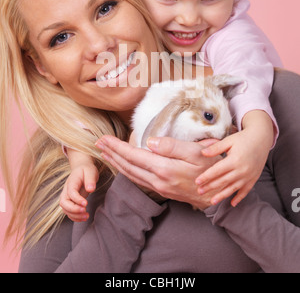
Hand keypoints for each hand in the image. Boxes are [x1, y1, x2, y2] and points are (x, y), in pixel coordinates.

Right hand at [60, 161, 98, 221]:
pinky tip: (84, 218)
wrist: (82, 168)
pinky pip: (69, 212)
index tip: (86, 203)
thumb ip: (90, 180)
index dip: (77, 199)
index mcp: (71, 182)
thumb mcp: (90, 171)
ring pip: (65, 209)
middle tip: (85, 211)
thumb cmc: (86, 170)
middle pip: (63, 203)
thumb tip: (90, 189)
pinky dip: (75, 217)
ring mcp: (67, 197)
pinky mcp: (70, 202)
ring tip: (87, 216)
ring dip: (75, 215)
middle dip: (73, 210)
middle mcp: (66, 190)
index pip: (70, 193)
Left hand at [96, 135, 221, 209]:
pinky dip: (126, 171)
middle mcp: (157, 180)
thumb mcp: (196, 152)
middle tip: (98, 143)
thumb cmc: (210, 169)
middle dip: (111, 153)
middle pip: (127, 166)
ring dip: (116, 163)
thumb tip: (149, 142)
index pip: (133, 156)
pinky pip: (138, 180)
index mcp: (164, 169)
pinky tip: (123, 166)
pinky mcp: (162, 190)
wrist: (218, 195)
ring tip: (105, 153)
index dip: (116, 147)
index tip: (104, 139)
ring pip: (131, 174)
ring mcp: (159, 187)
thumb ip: (171, 146)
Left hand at [196, 127, 270, 206]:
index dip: (206, 177)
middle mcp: (242, 170)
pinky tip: (232, 203)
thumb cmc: (242, 139)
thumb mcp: (228, 141)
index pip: (217, 170)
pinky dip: (239, 197)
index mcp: (234, 159)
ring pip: (233, 188)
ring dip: (222, 196)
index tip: (197, 182)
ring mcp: (248, 176)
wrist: (261, 139)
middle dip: (210, 187)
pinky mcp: (253, 178)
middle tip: (199, 192)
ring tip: (212, 201)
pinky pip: (245, 191)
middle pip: (223, 181)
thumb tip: (202, 153)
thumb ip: (215, 148)